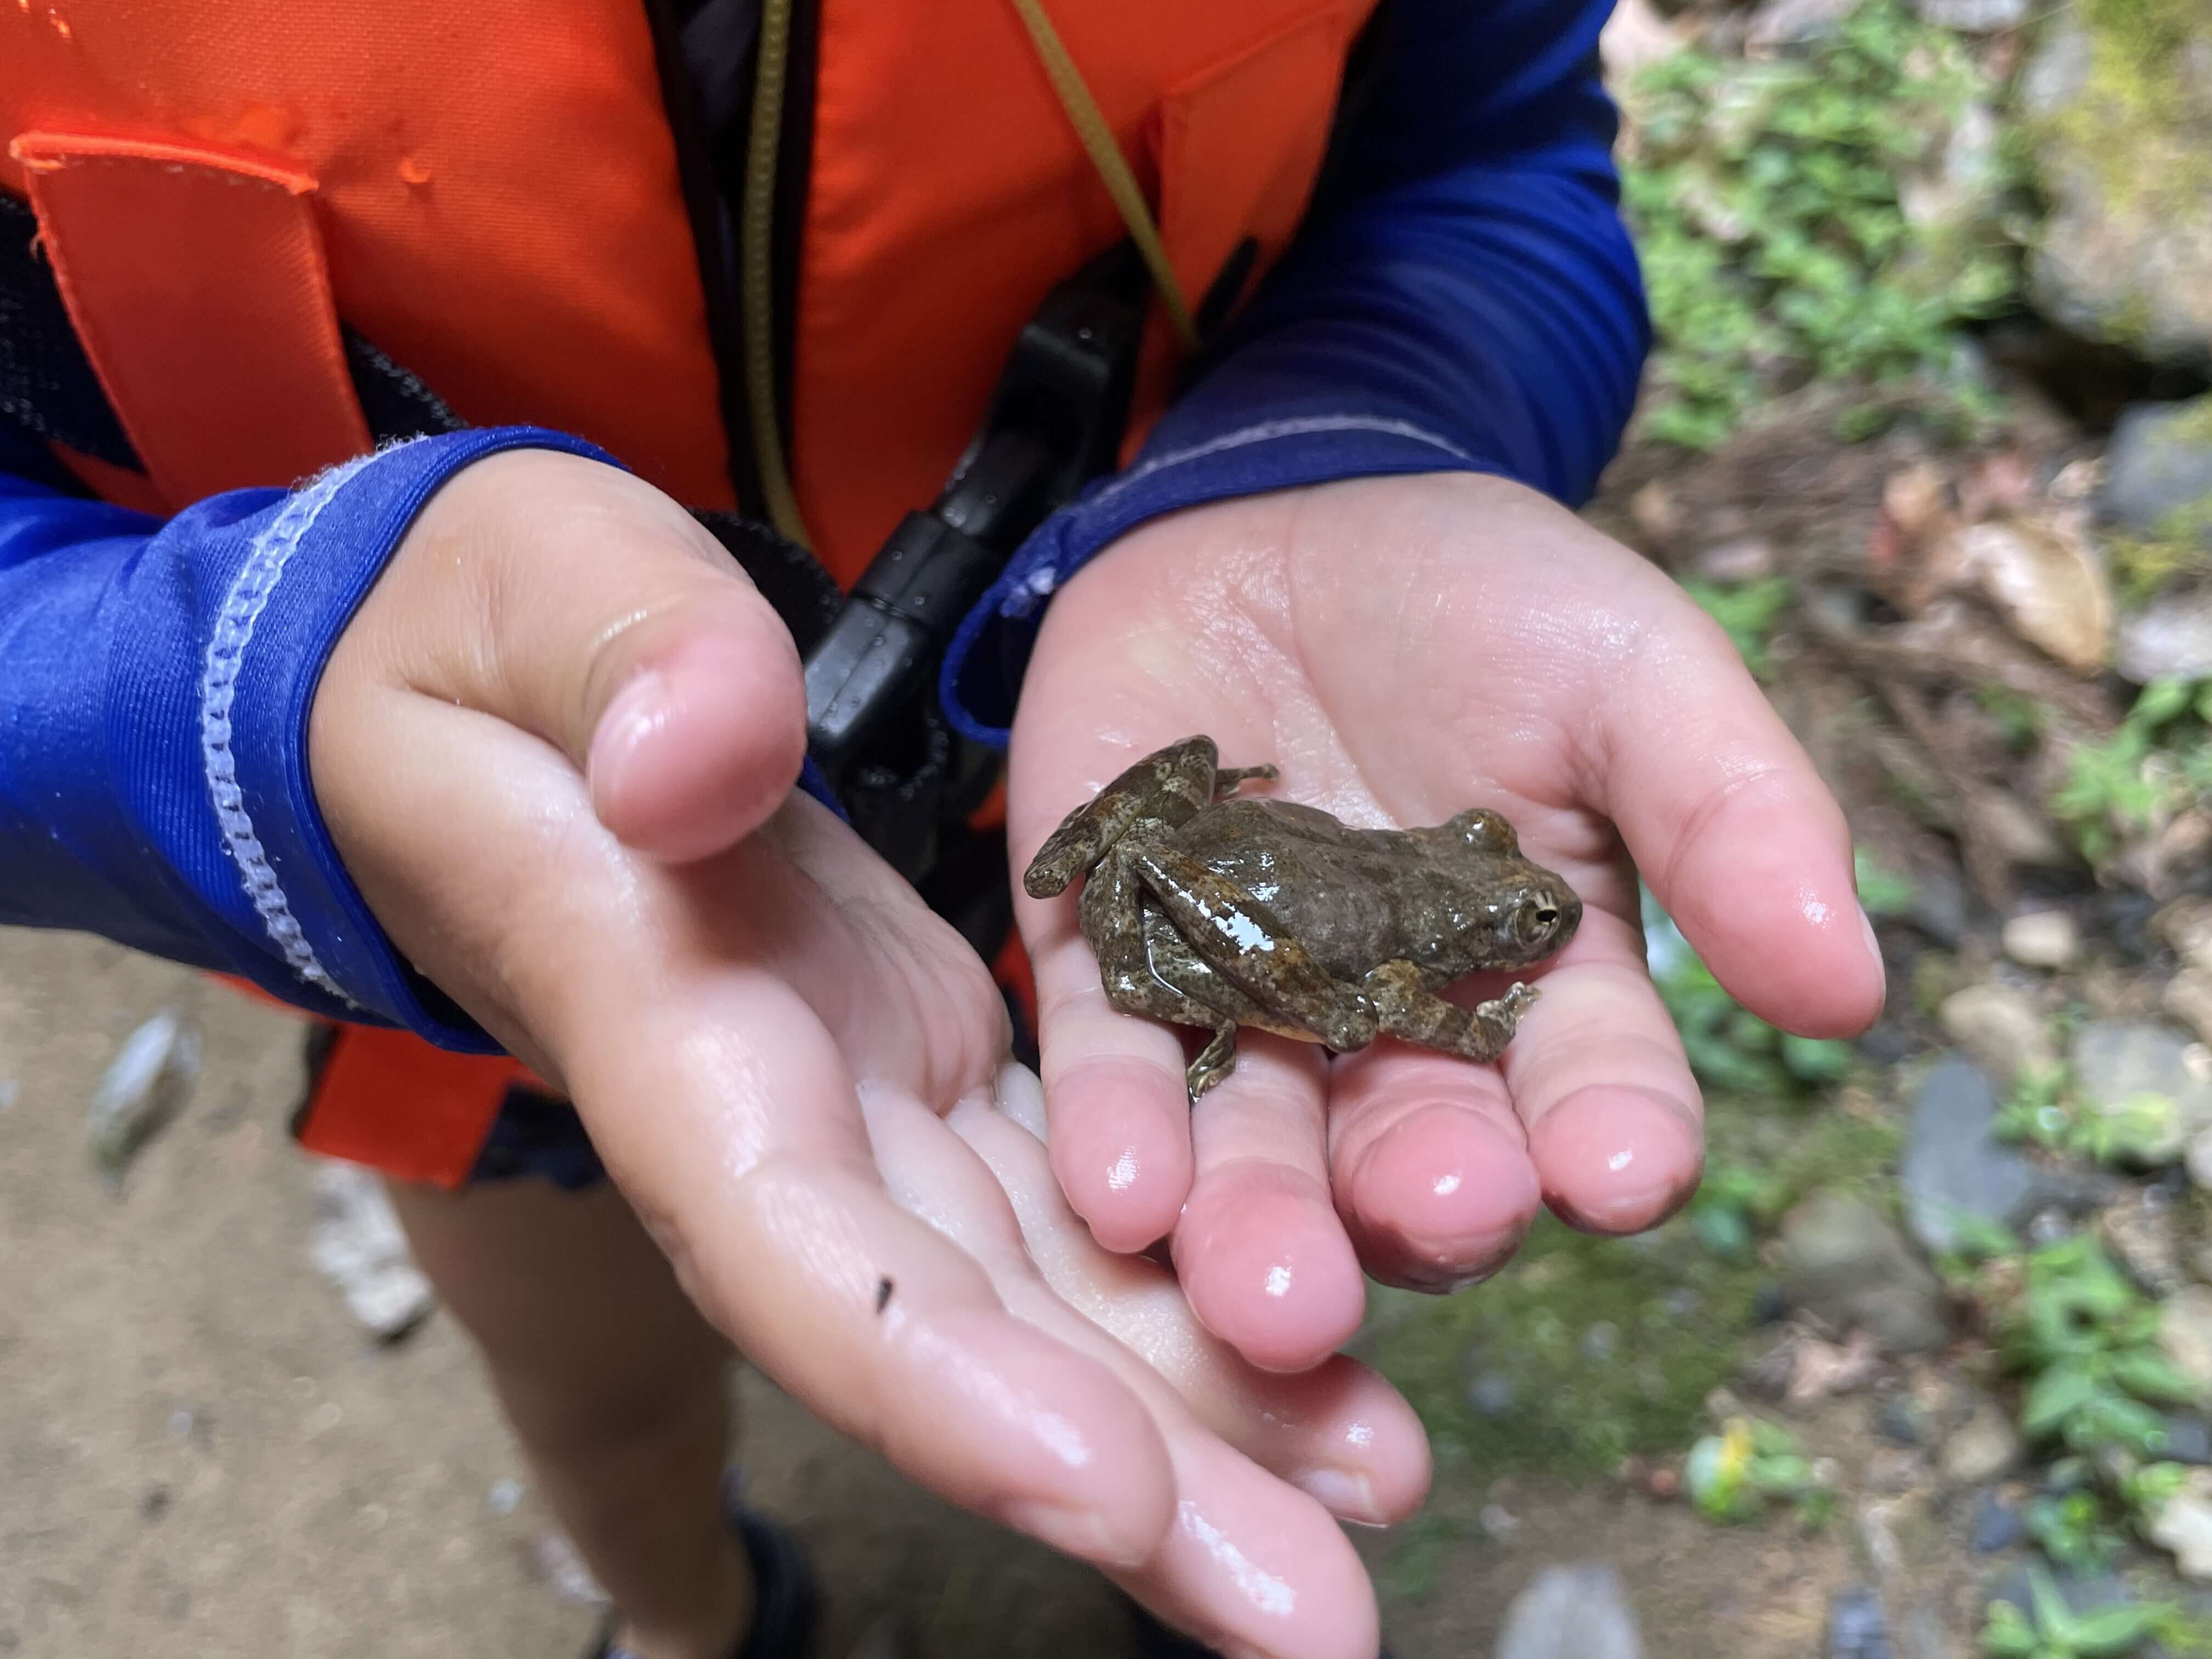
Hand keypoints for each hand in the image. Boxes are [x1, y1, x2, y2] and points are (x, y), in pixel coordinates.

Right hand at [307, 451, 1425, 1655]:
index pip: (799, 1253)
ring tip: (1379, 1497)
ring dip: (1198, 1419)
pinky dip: (1182, 1290)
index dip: (944, 1388)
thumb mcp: (533, 591)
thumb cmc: (486, 631)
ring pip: (1034, 1302)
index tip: (1111, 1496)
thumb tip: (696, 765)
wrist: (497, 687)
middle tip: (1323, 1617)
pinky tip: (1324, 1355)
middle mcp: (777, 1118)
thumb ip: (623, 663)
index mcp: (674, 1025)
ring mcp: (857, 1109)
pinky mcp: (926, 1068)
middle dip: (1128, 1484)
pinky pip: (1068, 1208)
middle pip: (949, 1345)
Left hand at [1011, 470, 1885, 1371]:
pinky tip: (1122, 1193)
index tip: (1623, 1172)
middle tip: (1445, 1220)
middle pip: (1418, 1155)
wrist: (1280, 506)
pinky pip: (1114, 1063)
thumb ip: (1730, 816)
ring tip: (1270, 1298)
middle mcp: (1397, 1030)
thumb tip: (1851, 988)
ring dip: (1262, 1227)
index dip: (1613, 1137)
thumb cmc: (1483, 596)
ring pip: (1261, 1149)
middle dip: (1432, 1205)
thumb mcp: (1631, 671)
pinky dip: (1116, 1130)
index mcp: (1544, 985)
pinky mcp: (1119, 964)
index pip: (1593, 1090)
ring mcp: (1250, 1007)